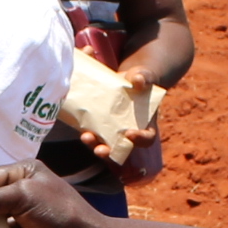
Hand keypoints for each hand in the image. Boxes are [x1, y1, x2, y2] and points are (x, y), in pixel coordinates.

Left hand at [74, 66, 164, 185]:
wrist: (124, 78)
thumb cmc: (138, 79)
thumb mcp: (143, 75)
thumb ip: (144, 77)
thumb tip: (138, 80)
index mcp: (146, 123)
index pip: (147, 138)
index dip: (140, 139)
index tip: (129, 134)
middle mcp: (129, 132)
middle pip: (122, 149)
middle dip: (110, 152)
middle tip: (101, 150)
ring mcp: (113, 131)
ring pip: (105, 145)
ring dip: (94, 145)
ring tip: (86, 137)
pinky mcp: (100, 126)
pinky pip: (93, 134)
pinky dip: (87, 133)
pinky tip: (79, 127)